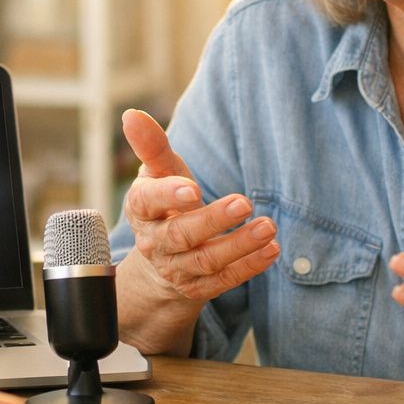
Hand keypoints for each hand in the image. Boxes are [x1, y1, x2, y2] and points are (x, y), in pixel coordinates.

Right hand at [121, 108, 279, 301]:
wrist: (164, 255)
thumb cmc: (165, 201)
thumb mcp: (159, 172)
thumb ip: (152, 145)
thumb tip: (132, 115)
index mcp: (142, 208)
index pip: (149, 201)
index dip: (169, 196)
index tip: (193, 188)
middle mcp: (155, 242)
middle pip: (182, 234)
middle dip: (214, 220)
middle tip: (245, 203)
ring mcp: (176, 268)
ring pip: (207, 260)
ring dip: (240, 245)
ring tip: (268, 227)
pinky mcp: (198, 288)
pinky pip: (224, 280)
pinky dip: (250, 266)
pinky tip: (271, 250)